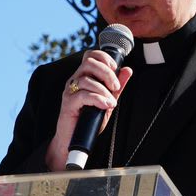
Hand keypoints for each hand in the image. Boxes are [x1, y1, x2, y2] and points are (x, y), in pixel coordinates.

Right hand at [45, 49, 133, 170]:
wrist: (75, 140)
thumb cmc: (89, 120)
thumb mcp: (107, 100)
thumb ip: (117, 86)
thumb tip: (127, 70)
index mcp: (83, 76)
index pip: (90, 55)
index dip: (104, 57)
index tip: (115, 68)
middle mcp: (74, 80)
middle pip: (88, 62)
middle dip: (106, 72)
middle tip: (116, 87)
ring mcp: (70, 91)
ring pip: (86, 79)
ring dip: (103, 89)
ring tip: (111, 102)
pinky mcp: (68, 103)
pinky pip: (83, 95)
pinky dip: (98, 99)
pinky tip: (106, 105)